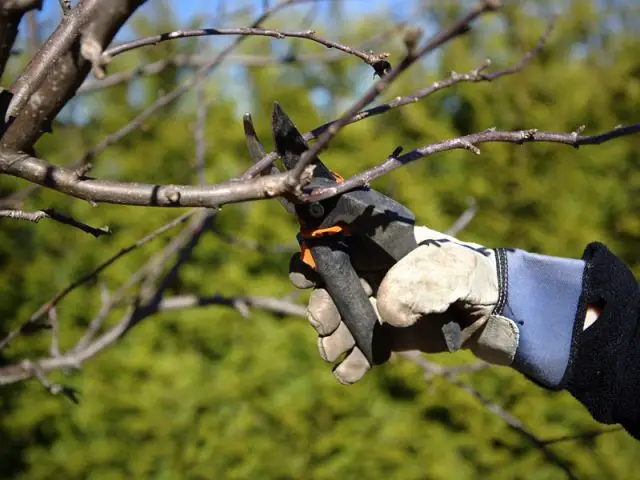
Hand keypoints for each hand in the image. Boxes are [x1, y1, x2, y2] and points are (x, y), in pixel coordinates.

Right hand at [289, 227, 518, 383]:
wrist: (497, 313)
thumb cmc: (473, 279)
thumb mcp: (451, 272)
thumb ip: (417, 283)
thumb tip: (387, 314)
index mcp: (381, 247)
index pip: (336, 246)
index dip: (313, 259)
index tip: (304, 278)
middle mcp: (373, 273)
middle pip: (330, 287)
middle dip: (322, 307)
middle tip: (325, 326)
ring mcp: (377, 305)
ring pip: (339, 321)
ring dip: (332, 339)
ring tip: (336, 353)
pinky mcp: (386, 334)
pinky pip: (358, 347)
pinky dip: (350, 362)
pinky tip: (350, 374)